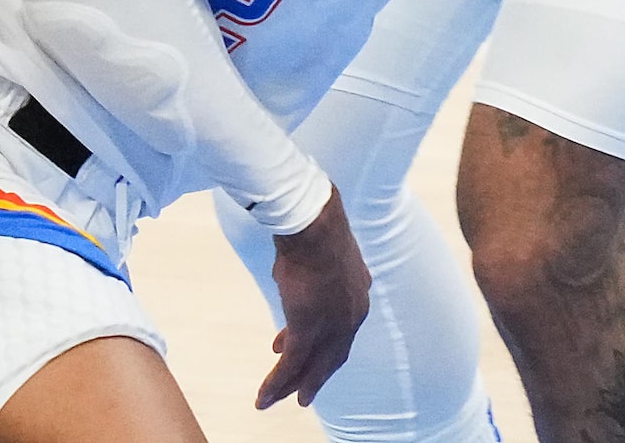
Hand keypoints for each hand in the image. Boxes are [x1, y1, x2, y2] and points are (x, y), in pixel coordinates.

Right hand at [257, 186, 367, 408]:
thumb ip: (317, 263)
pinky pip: (292, 366)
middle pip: (332, 355)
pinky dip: (277, 383)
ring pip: (311, 365)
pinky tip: (264, 395)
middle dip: (315, 374)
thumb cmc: (315, 225)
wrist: (313, 224)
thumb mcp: (322, 248)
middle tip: (303, 394)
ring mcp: (332, 325)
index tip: (298, 346)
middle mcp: (352, 314)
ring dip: (292, 384)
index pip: (341, 328)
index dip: (323, 343)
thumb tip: (297, 255)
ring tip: (278, 400)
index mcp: (359, 293)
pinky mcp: (308, 330)